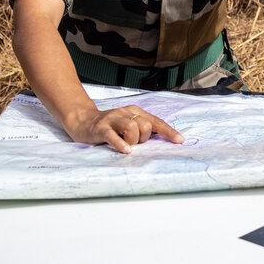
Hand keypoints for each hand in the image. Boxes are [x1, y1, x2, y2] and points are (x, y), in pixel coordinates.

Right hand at [65, 106, 182, 153]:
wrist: (83, 121)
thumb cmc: (111, 127)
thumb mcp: (129, 125)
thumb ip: (143, 130)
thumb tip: (162, 140)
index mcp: (136, 112)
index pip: (156, 121)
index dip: (168, 131)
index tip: (179, 141)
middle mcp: (126, 112)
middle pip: (145, 126)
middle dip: (144, 138)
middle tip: (133, 143)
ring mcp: (113, 119)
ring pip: (132, 128)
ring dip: (133, 140)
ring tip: (126, 145)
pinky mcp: (101, 128)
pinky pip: (113, 136)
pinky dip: (121, 144)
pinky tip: (126, 151)